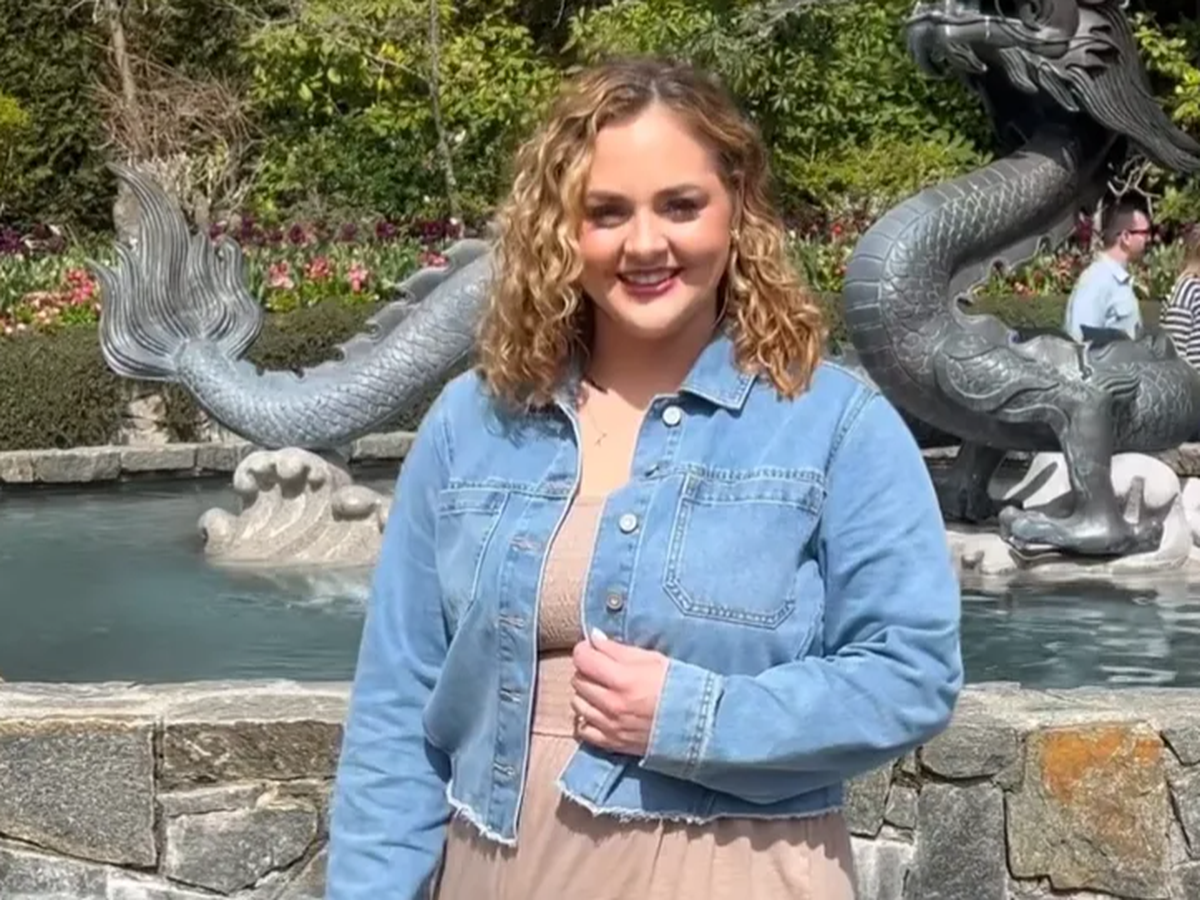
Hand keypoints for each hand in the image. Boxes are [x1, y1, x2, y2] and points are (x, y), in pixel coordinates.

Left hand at [570, 628, 669, 756]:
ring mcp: (610, 726)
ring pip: (577, 704)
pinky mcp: (613, 743)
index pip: (583, 659)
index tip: (592, 648)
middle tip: (601, 667)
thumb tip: (594, 638)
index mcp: (623, 679)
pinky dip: (587, 719)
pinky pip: (583, 730)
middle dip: (587, 670)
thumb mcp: (654, 659)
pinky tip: (600, 712)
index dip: (585, 650)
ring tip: (602, 689)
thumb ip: (619, 649)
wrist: (699, 725)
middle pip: (578, 680)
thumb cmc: (680, 687)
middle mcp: (612, 704)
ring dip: (586, 693)